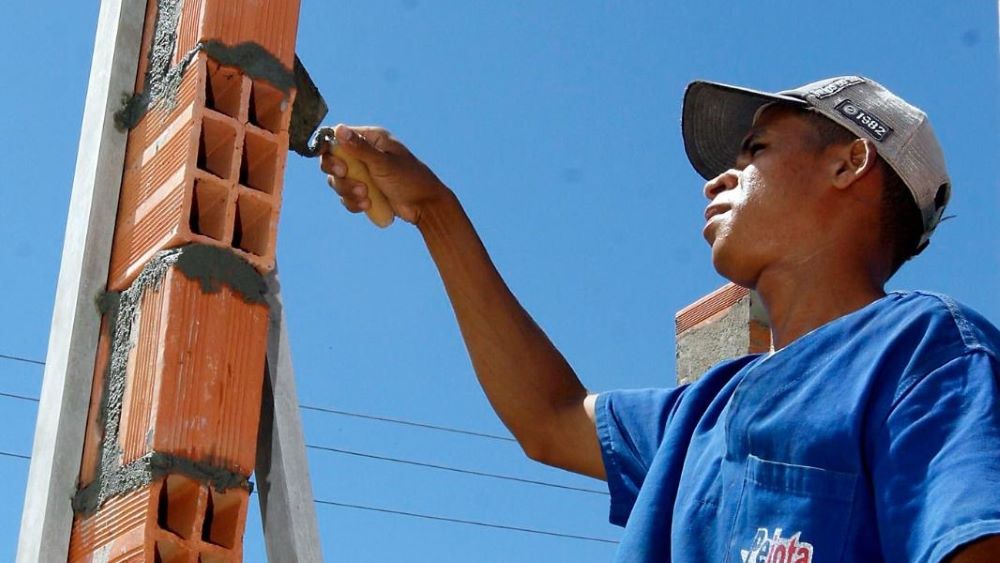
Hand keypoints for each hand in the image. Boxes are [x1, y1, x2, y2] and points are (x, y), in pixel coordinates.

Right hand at [320, 124, 450, 224]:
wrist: (425, 206)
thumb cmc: (409, 179)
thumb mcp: (384, 163)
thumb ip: (360, 148)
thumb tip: (339, 130)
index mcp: (371, 139)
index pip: (338, 137)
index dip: (326, 145)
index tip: (321, 155)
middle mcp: (364, 154)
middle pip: (333, 160)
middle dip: (337, 172)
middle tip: (343, 174)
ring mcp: (364, 174)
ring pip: (338, 181)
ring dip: (347, 190)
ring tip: (365, 196)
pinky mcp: (364, 191)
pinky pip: (347, 197)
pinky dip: (353, 202)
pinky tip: (367, 205)